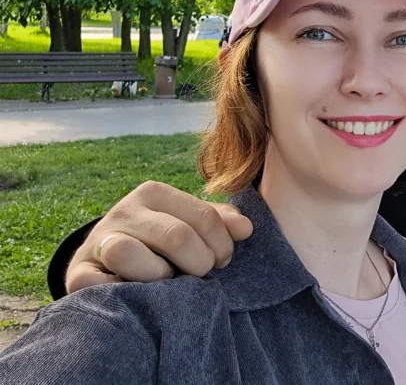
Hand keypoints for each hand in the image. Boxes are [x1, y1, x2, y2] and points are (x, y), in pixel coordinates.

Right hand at [65, 181, 253, 293]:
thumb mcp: (188, 225)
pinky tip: (138, 294)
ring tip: (167, 282)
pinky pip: (98, 284)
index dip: (222, 246)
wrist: (102, 263)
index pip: (205, 218)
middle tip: (201, 276)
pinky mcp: (77, 272)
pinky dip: (123, 292)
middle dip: (199, 264)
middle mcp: (124, 210)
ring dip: (158, 277)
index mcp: (154, 192)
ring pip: (129, 253)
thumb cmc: (158, 243)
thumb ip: (219, 223)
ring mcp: (98, 240)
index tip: (222, 261)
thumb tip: (247, 229)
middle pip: (176, 237)